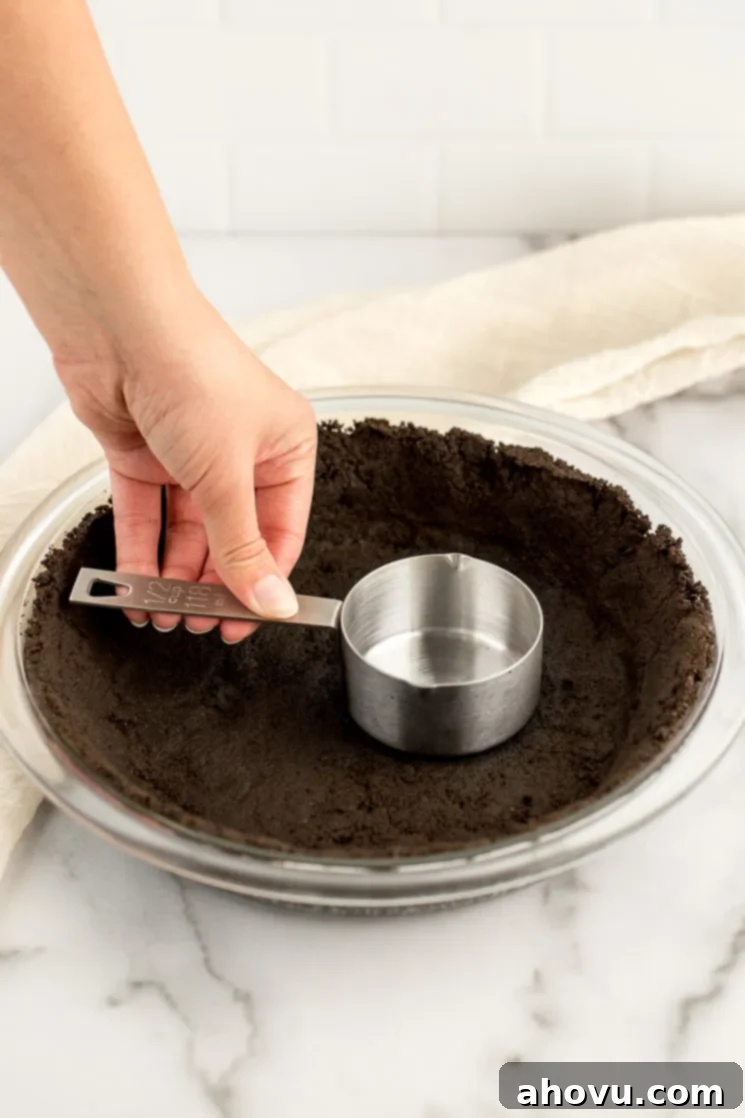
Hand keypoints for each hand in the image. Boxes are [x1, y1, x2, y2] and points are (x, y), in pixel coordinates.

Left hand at [55, 295, 316, 642]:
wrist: (117, 325)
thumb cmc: (192, 370)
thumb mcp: (227, 474)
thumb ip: (243, 546)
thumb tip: (271, 600)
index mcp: (284, 450)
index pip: (281, 534)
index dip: (262, 582)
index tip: (243, 622)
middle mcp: (241, 454)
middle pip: (231, 539)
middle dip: (211, 586)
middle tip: (197, 624)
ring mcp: (190, 457)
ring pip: (186, 535)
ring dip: (173, 578)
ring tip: (163, 614)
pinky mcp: (145, 456)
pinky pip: (147, 518)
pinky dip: (140, 554)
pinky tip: (137, 588)